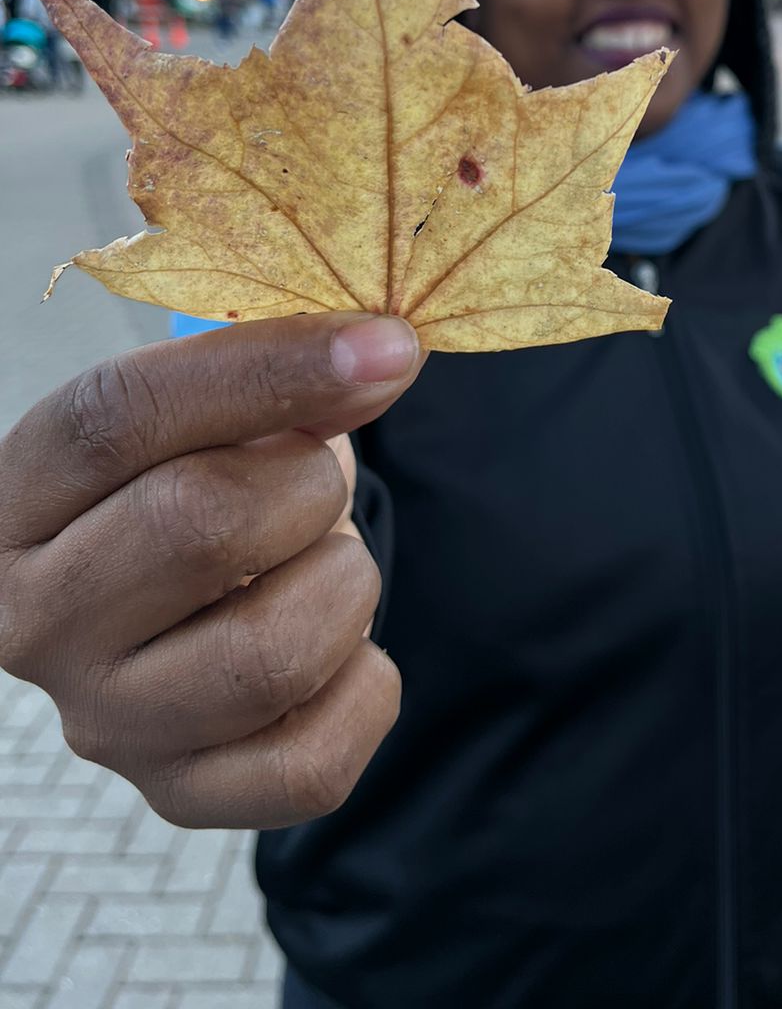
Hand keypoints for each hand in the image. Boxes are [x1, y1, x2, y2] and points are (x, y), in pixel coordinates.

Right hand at [0, 313, 422, 829]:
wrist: (188, 603)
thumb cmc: (202, 480)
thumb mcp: (212, 412)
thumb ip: (276, 377)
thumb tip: (382, 359)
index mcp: (18, 500)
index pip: (120, 418)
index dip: (268, 371)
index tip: (385, 347)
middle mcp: (34, 621)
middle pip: (199, 525)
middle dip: (308, 483)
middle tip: (315, 483)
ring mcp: (103, 723)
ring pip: (272, 653)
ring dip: (345, 585)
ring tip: (323, 566)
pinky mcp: (179, 795)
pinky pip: (314, 763)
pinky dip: (366, 689)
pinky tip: (341, 651)